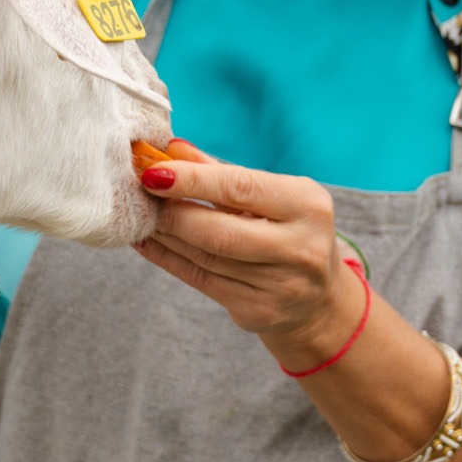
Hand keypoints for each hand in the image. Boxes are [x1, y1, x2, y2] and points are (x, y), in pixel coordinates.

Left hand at [132, 142, 365, 365]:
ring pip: (206, 258)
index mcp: (308, 206)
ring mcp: (281, 285)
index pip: (241, 188)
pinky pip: (201, 281)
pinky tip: (148, 243)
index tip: (154, 170)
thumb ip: (223, 174)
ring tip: (142, 215)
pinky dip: (168, 259)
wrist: (319, 298)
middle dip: (173, 213)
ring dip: (166, 235)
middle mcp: (301, 248)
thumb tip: (172, 150)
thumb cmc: (290, 231)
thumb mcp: (272, 197)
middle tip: (142, 196)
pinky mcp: (258, 311)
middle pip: (221, 231)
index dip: (193, 180)